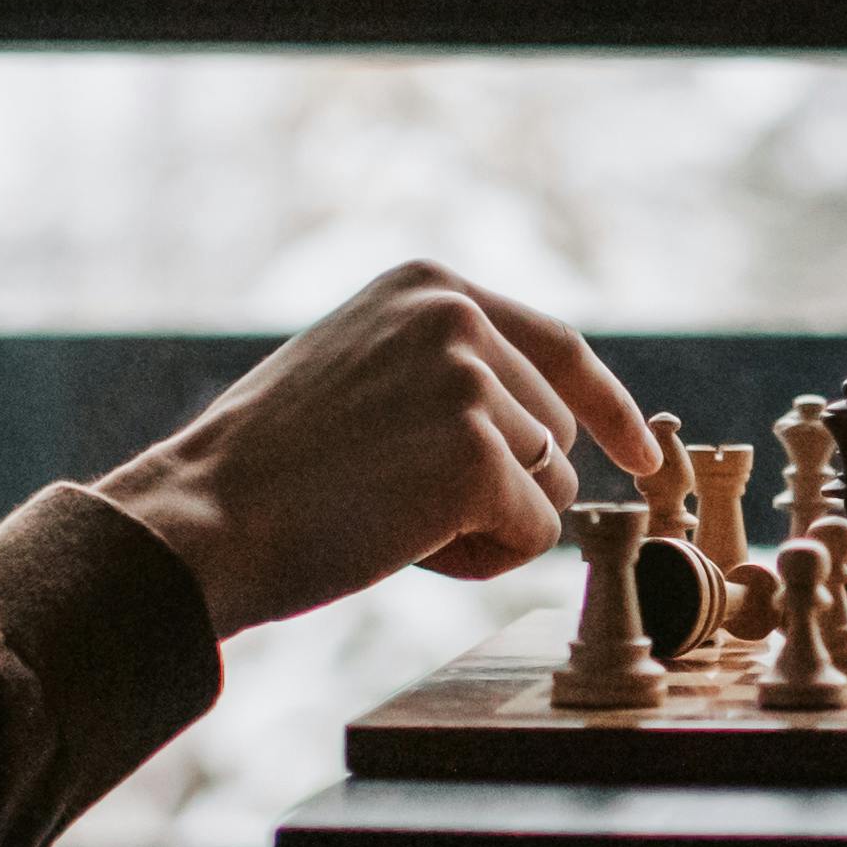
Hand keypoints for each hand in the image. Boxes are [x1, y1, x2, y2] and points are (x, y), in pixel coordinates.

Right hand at [99, 262, 651, 632]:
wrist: (203, 517)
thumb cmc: (269, 469)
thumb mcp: (362, 370)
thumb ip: (447, 370)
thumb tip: (547, 423)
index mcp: (429, 287)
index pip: (558, 345)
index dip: (609, 408)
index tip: (643, 456)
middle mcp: (459, 316)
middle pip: (556, 431)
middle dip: (501, 486)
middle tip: (394, 502)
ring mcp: (473, 382)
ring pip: (550, 486)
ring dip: (488, 525)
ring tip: (391, 518)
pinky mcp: (479, 455)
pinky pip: (534, 534)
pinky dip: (481, 560)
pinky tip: (403, 544)